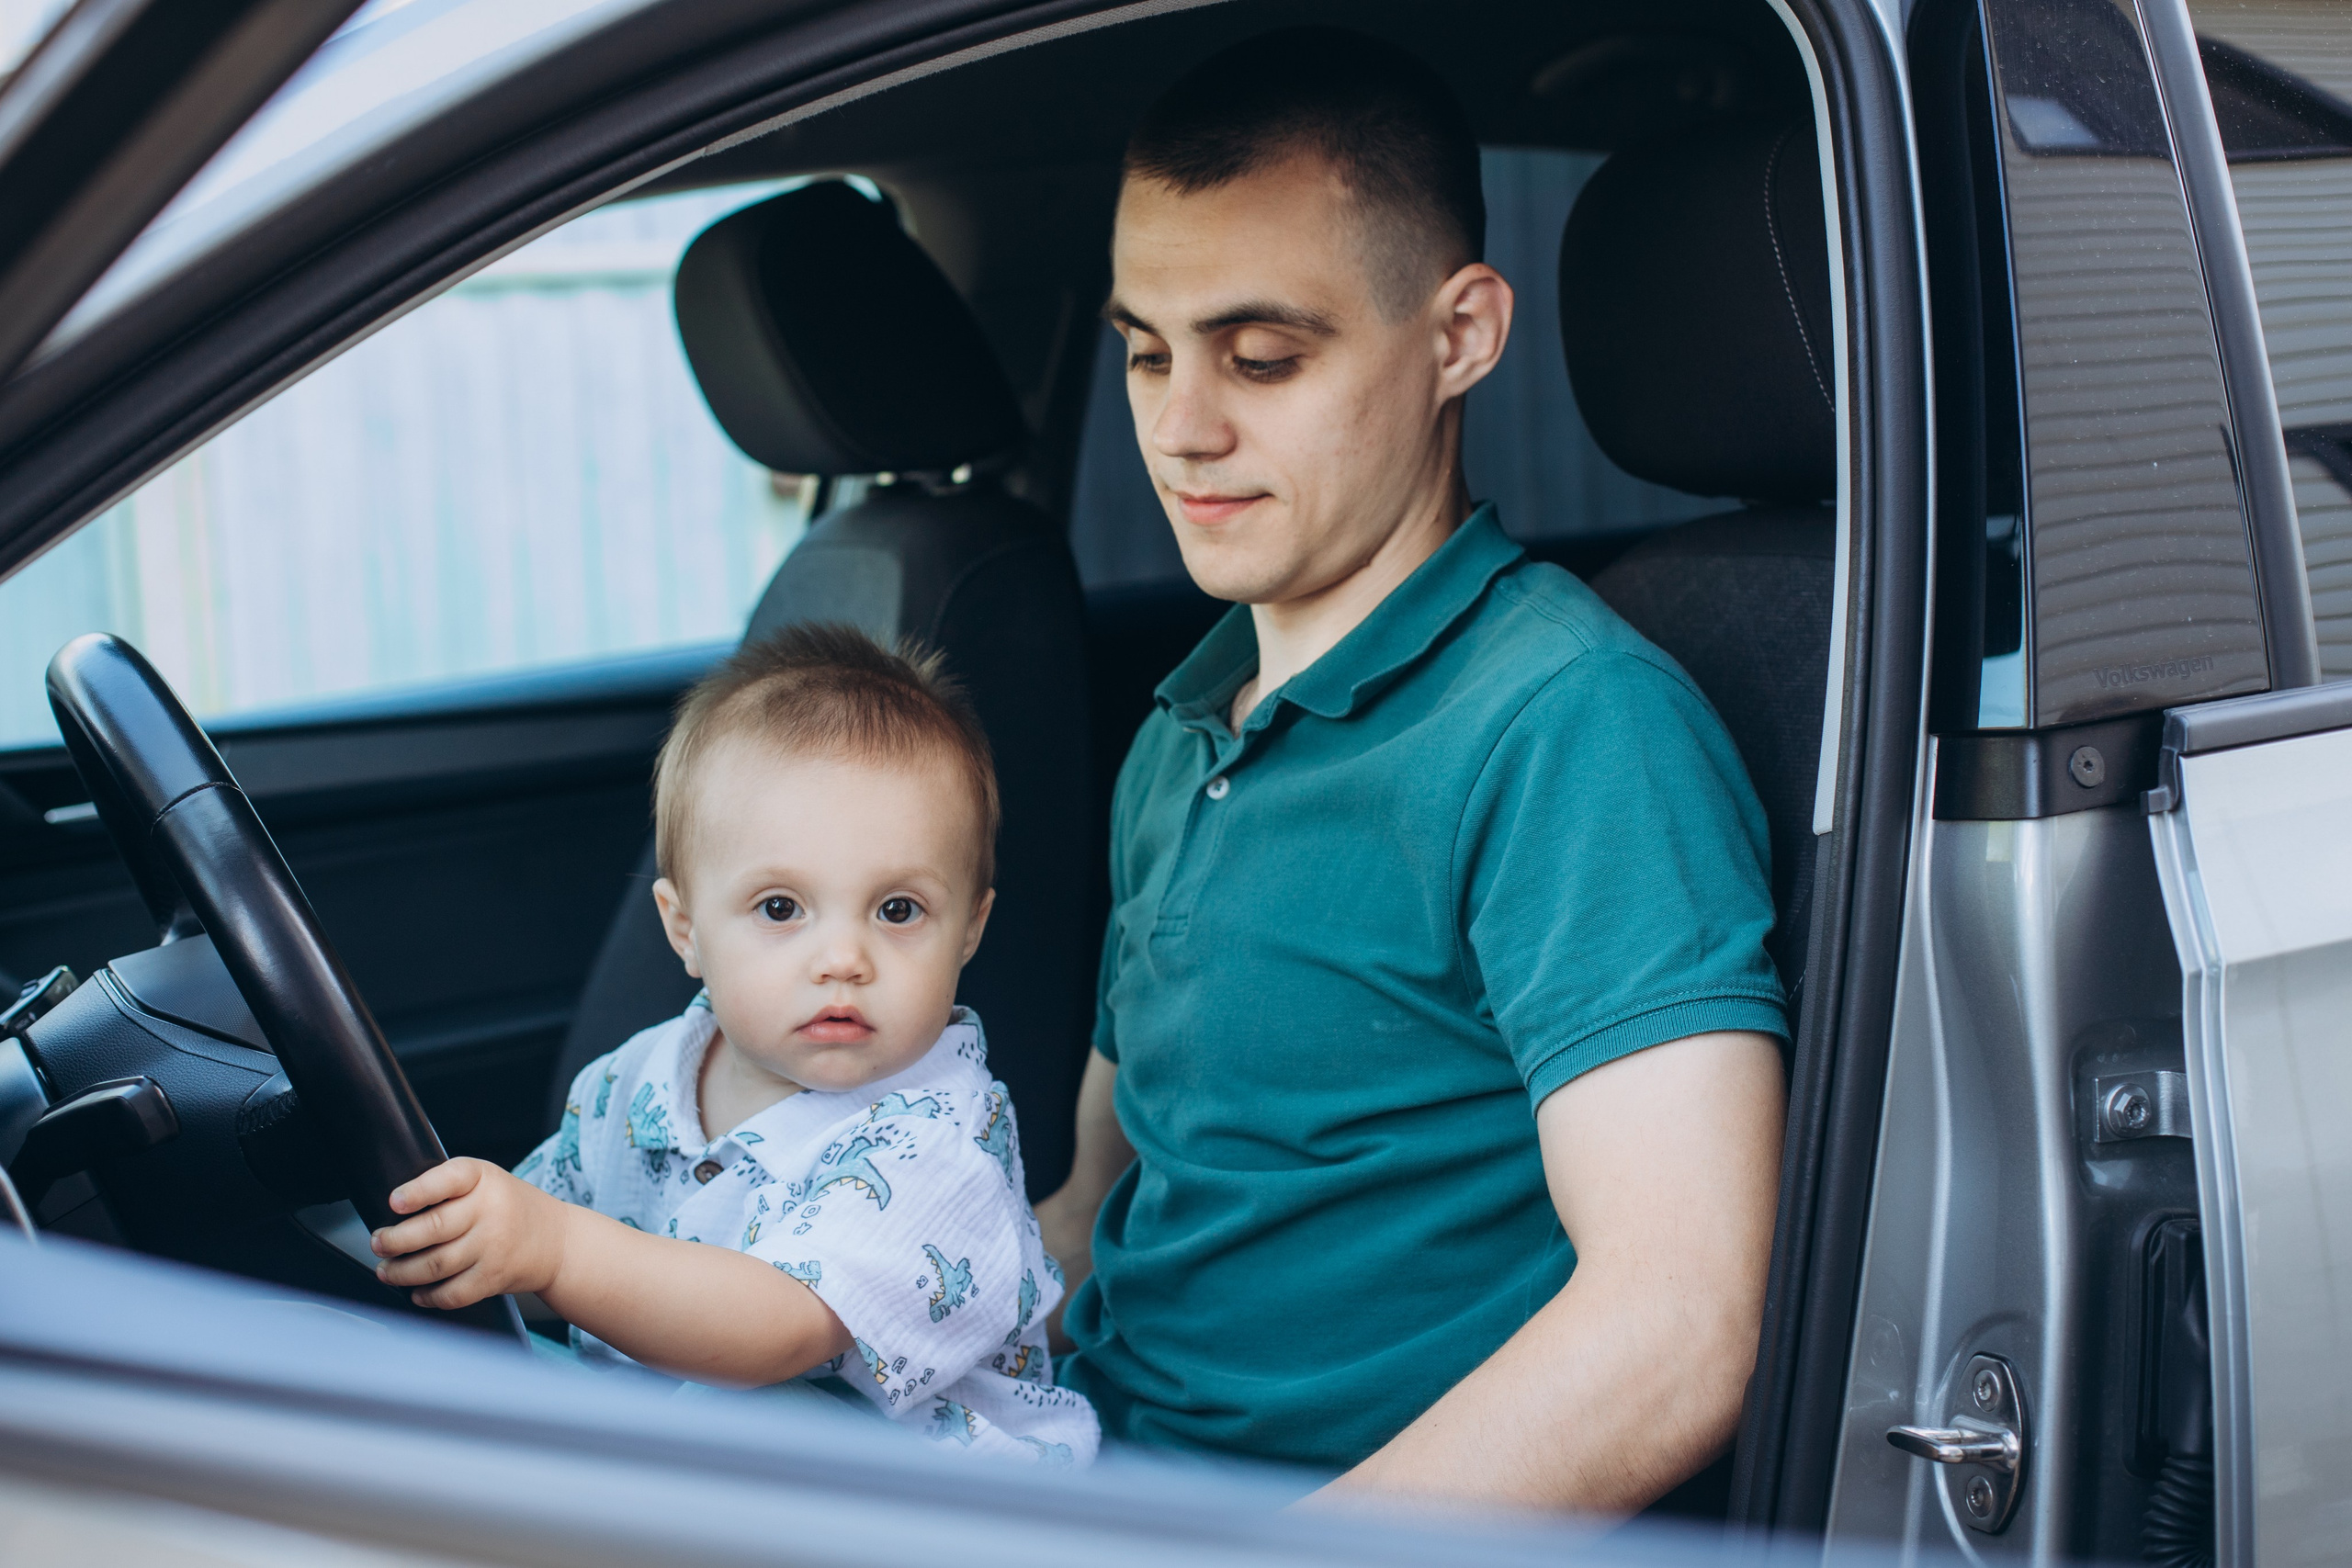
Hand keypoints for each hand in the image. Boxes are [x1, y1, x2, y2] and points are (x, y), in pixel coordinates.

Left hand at [370, 1157, 568, 1309]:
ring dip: (402, 1272)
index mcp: (484, 1179)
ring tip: (386, 1270)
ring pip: (436, 1264)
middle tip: (378, 1243)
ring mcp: (493, 1246)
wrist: (557, 1240)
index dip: (418, 1191)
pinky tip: (417, 1293)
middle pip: (433, 1227)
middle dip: (395, 1240)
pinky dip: (428, 1297)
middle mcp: (490, 1211)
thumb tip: (393, 1215)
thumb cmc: (509, 1207)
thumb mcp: (487, 1181)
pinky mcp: (494, 1278)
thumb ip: (447, 1188)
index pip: (449, 1179)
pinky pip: (453, 1293)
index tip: (394, 1202)